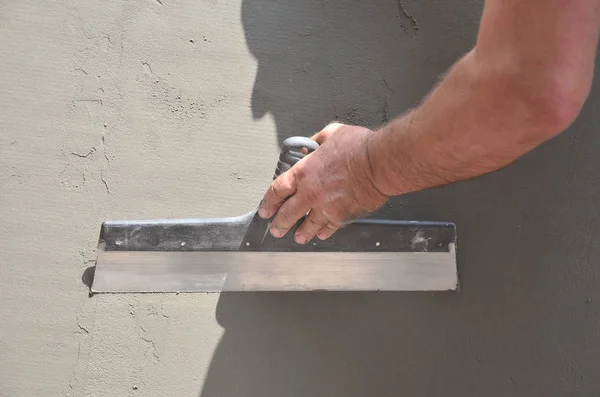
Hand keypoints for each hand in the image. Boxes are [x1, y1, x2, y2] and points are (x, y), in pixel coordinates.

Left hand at [258, 122, 387, 243]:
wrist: (379, 164)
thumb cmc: (359, 147)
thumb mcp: (332, 133)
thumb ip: (318, 140)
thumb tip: (312, 144)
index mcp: (304, 172)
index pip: (277, 190)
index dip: (269, 202)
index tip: (265, 209)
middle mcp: (311, 193)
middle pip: (287, 213)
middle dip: (279, 224)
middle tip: (276, 229)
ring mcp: (326, 207)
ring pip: (308, 225)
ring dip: (301, 233)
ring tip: (298, 237)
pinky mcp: (342, 216)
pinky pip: (330, 227)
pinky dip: (324, 232)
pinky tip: (321, 234)